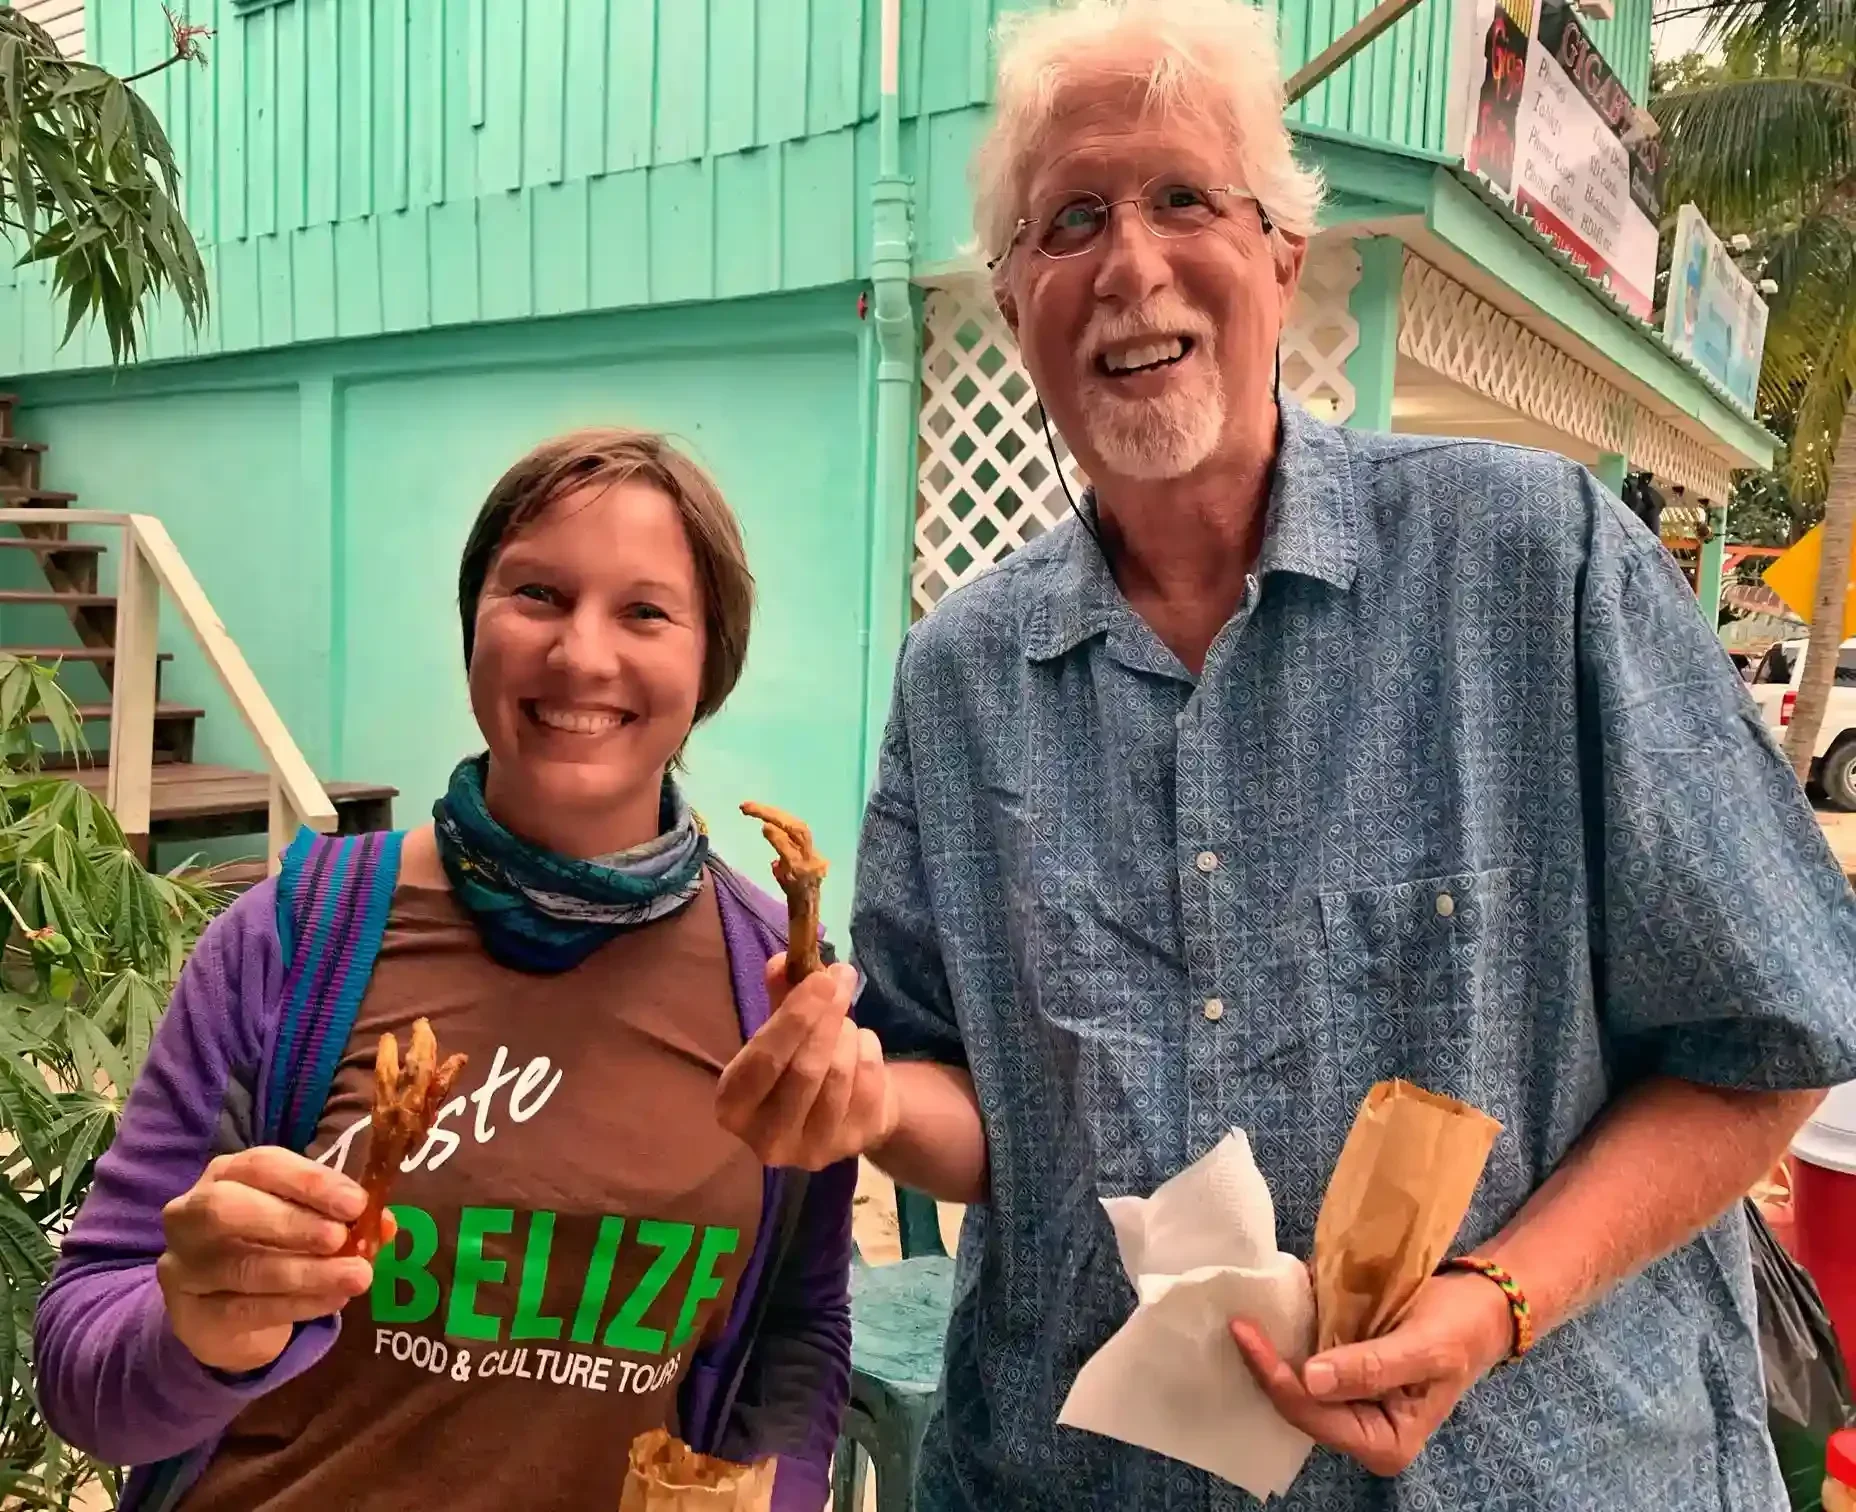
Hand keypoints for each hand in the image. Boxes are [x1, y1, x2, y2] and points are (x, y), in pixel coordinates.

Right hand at [159, 1146, 391, 1372]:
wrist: (223, 1311)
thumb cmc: (272, 1245)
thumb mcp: (305, 1219)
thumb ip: (343, 1216)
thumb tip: (387, 1223)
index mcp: (227, 1174)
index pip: (261, 1165)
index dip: (309, 1181)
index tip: (356, 1203)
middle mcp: (192, 1213)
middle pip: (228, 1209)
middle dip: (291, 1222)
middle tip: (340, 1239)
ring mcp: (184, 1265)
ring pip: (241, 1266)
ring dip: (306, 1273)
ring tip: (355, 1276)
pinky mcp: (191, 1315)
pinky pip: (243, 1310)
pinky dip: (296, 1305)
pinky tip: (333, 1300)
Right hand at [715, 957, 898, 1169]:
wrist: (844, 1107)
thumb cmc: (798, 1061)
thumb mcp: (781, 1028)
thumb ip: (780, 994)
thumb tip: (786, 960)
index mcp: (733, 1107)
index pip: (762, 1064)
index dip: (792, 1019)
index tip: (819, 979)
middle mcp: (767, 1140)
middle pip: (805, 1070)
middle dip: (826, 1017)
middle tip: (840, 977)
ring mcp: (813, 1150)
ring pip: (839, 1075)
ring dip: (846, 1034)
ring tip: (842, 1021)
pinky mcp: (853, 1145)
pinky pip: (869, 1084)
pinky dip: (868, 1052)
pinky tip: (859, 1046)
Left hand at [1231, 1271, 1514, 1476]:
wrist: (1479, 1308)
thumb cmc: (1460, 1329)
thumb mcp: (1425, 1347)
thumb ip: (1372, 1366)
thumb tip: (1311, 1379)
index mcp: (1384, 1443)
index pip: (1312, 1415)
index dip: (1274, 1376)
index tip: (1243, 1331)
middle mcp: (1363, 1434)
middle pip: (1297, 1404)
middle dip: (1269, 1364)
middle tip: (1238, 1320)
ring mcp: (1353, 1408)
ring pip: (1297, 1383)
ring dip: (1275, 1349)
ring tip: (1248, 1314)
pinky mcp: (1347, 1381)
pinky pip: (1308, 1363)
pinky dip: (1291, 1337)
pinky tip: (1273, 1313)